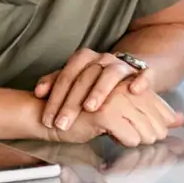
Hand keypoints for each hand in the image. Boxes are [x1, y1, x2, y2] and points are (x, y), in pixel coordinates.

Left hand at [36, 49, 152, 131]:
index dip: (55, 99)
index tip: (48, 120)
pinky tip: (134, 91)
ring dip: (100, 90)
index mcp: (84, 58)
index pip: (66, 76)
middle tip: (62, 124)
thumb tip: (38, 93)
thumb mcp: (74, 80)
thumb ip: (54, 83)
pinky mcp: (143, 73)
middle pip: (85, 78)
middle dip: (71, 103)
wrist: (127, 70)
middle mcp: (103, 58)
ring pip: (111, 74)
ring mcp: (123, 65)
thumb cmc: (95, 80)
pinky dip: (140, 81)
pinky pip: (145, 74)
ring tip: (90, 108)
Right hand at [45, 79, 181, 147]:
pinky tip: (109, 136)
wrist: (47, 114)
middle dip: (149, 136)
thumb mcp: (121, 111)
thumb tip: (181, 120)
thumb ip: (151, 113)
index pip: (159, 106)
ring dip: (136, 140)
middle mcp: (123, 86)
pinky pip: (130, 137)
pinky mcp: (104, 112)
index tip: (150, 133)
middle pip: (157, 121)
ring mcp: (115, 98)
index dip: (158, 124)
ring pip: (146, 131)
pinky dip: (124, 142)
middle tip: (131, 138)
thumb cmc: (82, 114)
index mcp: (127, 81)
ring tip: (117, 136)